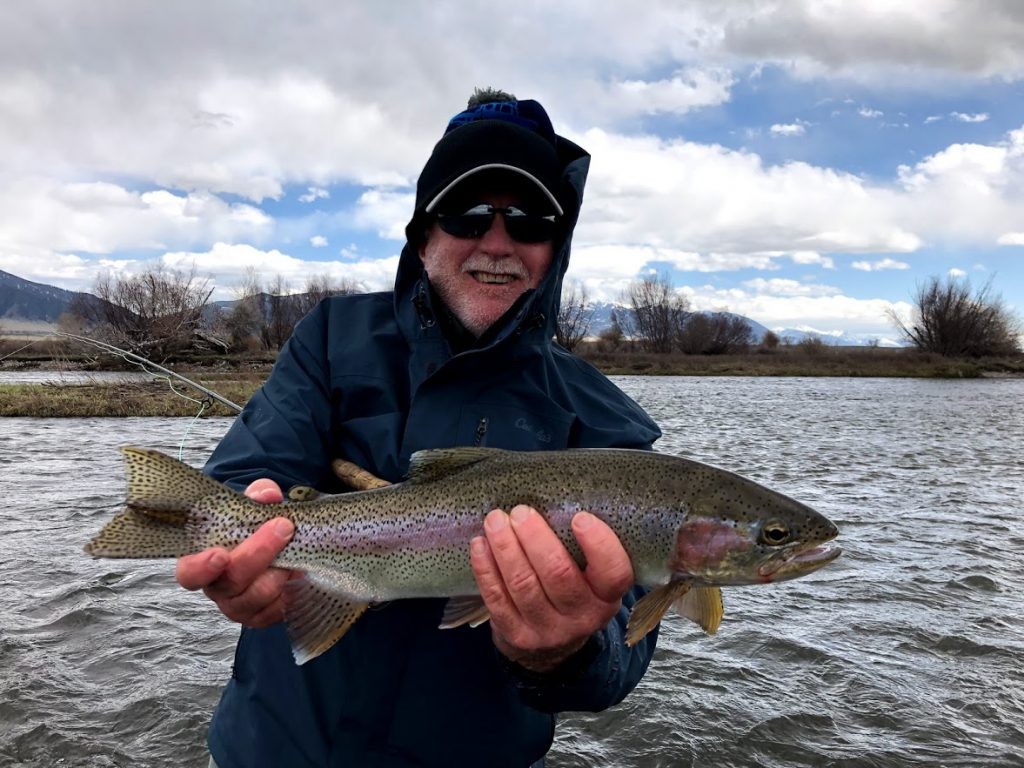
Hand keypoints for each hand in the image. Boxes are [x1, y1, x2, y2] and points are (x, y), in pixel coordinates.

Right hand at [175, 478, 296, 626]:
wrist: (276, 546)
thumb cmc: (254, 527)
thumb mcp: (254, 506)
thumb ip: (258, 496)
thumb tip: (268, 494)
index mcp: (203, 561)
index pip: (189, 573)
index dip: (201, 568)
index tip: (220, 554)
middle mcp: (217, 588)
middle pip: (231, 582)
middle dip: (259, 554)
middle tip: (283, 527)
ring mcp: (238, 606)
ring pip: (257, 597)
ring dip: (279, 572)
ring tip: (294, 552)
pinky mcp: (261, 617)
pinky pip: (276, 610)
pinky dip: (290, 589)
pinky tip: (297, 572)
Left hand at [469, 505, 633, 672]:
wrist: (552, 646)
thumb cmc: (571, 590)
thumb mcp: (591, 576)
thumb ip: (583, 547)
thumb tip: (558, 496)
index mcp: (606, 597)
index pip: (614, 573)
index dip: (599, 545)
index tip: (580, 517)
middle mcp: (582, 617)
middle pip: (558, 575)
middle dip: (536, 538)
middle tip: (521, 512)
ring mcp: (548, 631)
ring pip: (523, 585)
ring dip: (506, 548)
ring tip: (495, 521)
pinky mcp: (517, 636)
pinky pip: (497, 599)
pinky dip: (486, 569)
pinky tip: (480, 545)